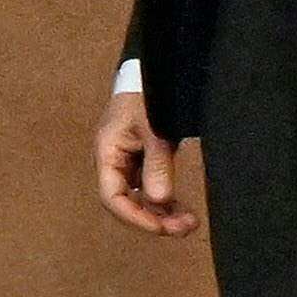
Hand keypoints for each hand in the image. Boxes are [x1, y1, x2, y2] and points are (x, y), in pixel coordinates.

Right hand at [95, 86, 195, 236]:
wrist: (156, 69)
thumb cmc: (147, 91)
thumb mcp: (154, 126)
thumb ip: (157, 163)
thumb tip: (160, 199)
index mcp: (107, 152)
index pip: (112, 197)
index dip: (135, 216)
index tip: (161, 228)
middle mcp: (114, 162)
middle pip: (127, 203)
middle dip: (154, 219)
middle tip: (185, 227)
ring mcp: (129, 162)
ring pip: (141, 199)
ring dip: (162, 213)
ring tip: (189, 223)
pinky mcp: (144, 160)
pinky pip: (151, 188)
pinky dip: (166, 200)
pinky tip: (182, 210)